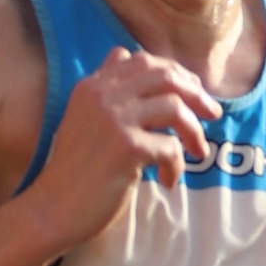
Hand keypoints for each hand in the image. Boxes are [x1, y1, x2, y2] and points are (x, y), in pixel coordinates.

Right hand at [33, 46, 214, 245]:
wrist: (53, 208)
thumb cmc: (74, 170)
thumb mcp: (83, 117)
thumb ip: (107, 91)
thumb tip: (130, 57)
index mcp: (92, 85)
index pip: (142, 60)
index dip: (174, 72)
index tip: (192, 92)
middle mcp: (102, 95)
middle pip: (165, 76)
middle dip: (196, 93)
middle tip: (213, 114)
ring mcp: (114, 119)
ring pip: (175, 107)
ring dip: (195, 130)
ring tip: (199, 152)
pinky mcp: (127, 147)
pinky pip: (171, 146)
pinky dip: (177, 165)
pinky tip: (168, 181)